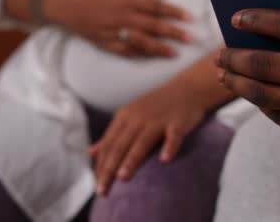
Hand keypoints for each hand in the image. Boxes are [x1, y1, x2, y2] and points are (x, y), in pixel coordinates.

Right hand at [43, 0, 192, 56]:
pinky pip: (126, 51)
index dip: (175, 12)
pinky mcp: (105, 42)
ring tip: (175, 53)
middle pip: (154, 26)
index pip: (157, 7)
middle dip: (174, 33)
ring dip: (160, 48)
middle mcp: (123, 16)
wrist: (62, 2)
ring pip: (142, 42)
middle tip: (190, 38)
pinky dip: (139, 54)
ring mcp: (114, 31)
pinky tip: (151, 57)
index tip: (190, 18)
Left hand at [91, 89, 206, 195]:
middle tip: (102, 192)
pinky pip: (173, 136)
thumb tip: (90, 153)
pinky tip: (165, 160)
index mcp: (124, 118)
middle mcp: (138, 118)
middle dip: (109, 169)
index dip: (101, 166)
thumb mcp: (130, 116)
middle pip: (120, 146)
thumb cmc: (158, 106)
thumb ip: (113, 135)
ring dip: (132, 160)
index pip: (108, 145)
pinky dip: (169, 147)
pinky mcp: (177, 122)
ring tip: (122, 178)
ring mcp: (158, 120)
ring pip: (142, 142)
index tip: (97, 187)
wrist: (188, 88)